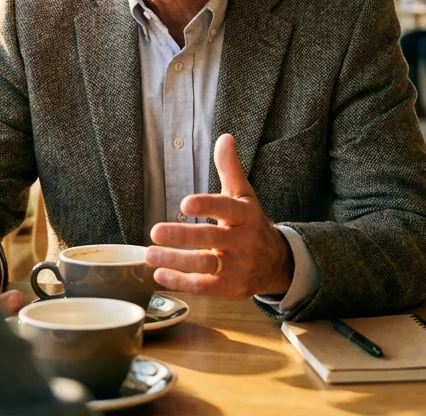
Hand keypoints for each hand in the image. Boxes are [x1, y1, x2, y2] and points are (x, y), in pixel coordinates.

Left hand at [146, 134, 293, 298]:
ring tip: (150, 255)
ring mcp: (236, 266)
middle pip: (211, 237)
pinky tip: (160, 275)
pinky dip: (181, 282)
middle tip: (155, 232)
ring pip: (204, 264)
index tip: (185, 204)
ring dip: (175, 260)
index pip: (227, 208)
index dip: (207, 205)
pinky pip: (203, 286)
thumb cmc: (251, 224)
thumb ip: (230, 168)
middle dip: (182, 236)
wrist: (275, 262)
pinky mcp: (229, 287)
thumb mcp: (244, 195)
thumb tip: (224, 137)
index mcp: (245, 215)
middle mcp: (242, 241)